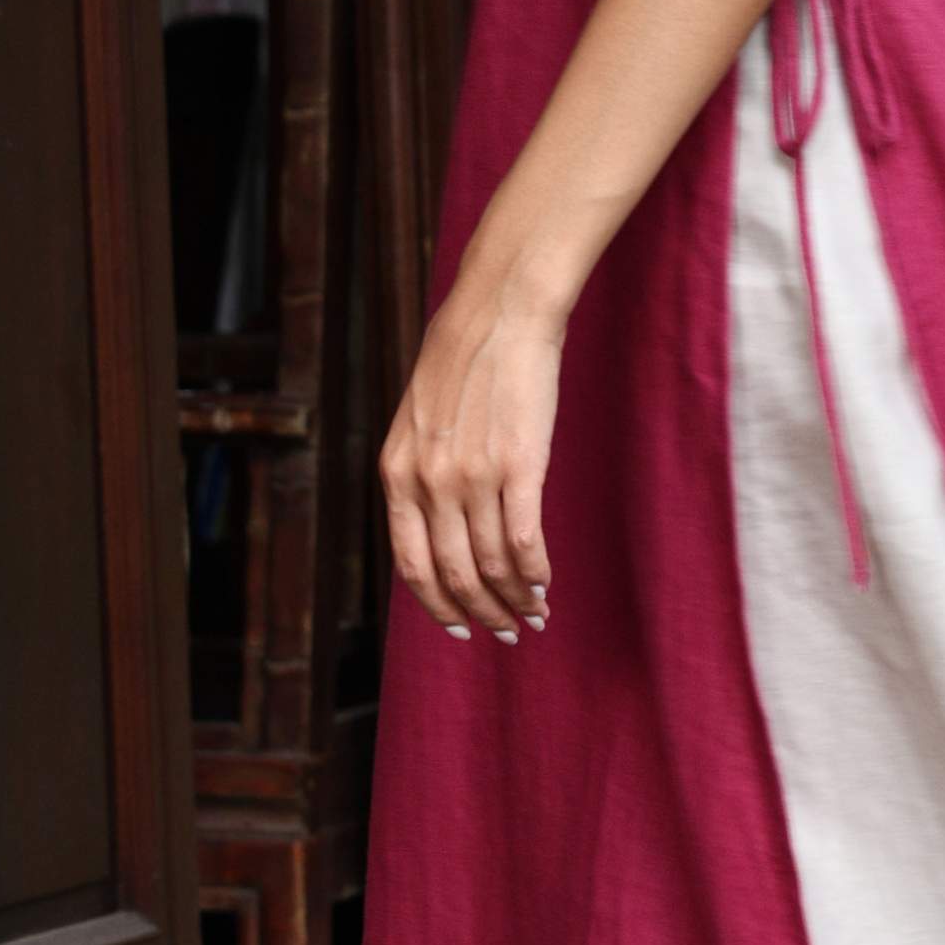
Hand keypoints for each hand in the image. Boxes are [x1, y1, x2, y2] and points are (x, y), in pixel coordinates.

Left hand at [380, 264, 560, 641]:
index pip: (412, 567)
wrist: (499, 313)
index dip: (439, 608)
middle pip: (454, 576)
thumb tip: (441, 534)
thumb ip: (420, 477)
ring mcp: (473, 476)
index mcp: (397, 474)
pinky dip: (536, 573)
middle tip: (508, 631)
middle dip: (483, 615)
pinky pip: (525, 542)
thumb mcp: (418, 423)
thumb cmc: (462, 363)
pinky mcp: (519, 466)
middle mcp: (429, 482)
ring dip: (517, 599)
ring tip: (536, 612)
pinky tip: (547, 583)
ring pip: (492, 566)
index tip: (462, 629)